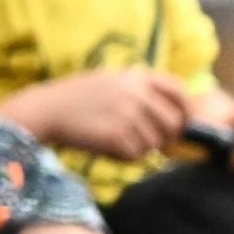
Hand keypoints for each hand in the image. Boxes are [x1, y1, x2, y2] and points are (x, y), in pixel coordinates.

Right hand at [0, 68, 193, 161]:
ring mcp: (128, 115)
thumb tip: (178, 113)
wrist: (46, 109)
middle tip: (144, 139)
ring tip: (114, 137)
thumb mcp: (111, 81)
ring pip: (155, 143)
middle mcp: (136, 93)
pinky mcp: (118, 136)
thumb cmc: (78, 98)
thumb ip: (142, 90)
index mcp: (136, 77)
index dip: (187, 108)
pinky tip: (105, 145)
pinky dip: (124, 156)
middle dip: (165, 137)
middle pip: (173, 124)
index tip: (186, 122)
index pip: (178, 90)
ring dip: (139, 147)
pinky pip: (136, 155)